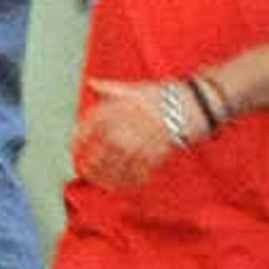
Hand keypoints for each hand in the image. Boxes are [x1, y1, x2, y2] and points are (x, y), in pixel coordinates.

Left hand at [71, 78, 193, 193]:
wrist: (195, 103)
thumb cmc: (163, 95)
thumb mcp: (135, 88)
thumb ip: (111, 88)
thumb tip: (92, 82)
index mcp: (123, 106)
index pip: (93, 123)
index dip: (79, 137)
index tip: (73, 147)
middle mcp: (131, 123)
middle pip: (103, 148)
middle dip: (92, 162)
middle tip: (84, 171)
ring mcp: (145, 139)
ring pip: (120, 163)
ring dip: (107, 176)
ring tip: (98, 183)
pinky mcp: (159, 152)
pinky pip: (140, 171)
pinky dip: (129, 181)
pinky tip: (120, 186)